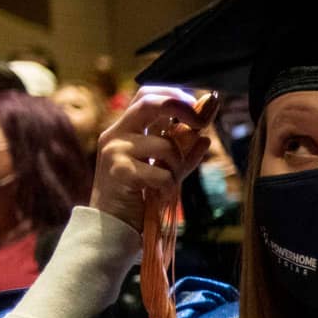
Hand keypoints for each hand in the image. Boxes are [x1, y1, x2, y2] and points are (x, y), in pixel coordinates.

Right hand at [90, 87, 210, 230]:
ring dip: (177, 165)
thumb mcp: (164, 168)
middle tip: (200, 123)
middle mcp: (116, 134)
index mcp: (125, 128)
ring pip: (166, 146)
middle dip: (182, 109)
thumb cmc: (138, 194)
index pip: (146, 95)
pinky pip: (162, 173)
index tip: (196, 105)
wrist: (112, 224)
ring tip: (166, 181)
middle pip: (150, 104)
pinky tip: (158, 193)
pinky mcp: (119, 172)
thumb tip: (205, 136)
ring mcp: (115, 151)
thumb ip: (182, 151)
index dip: (174, 94)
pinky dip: (168, 185)